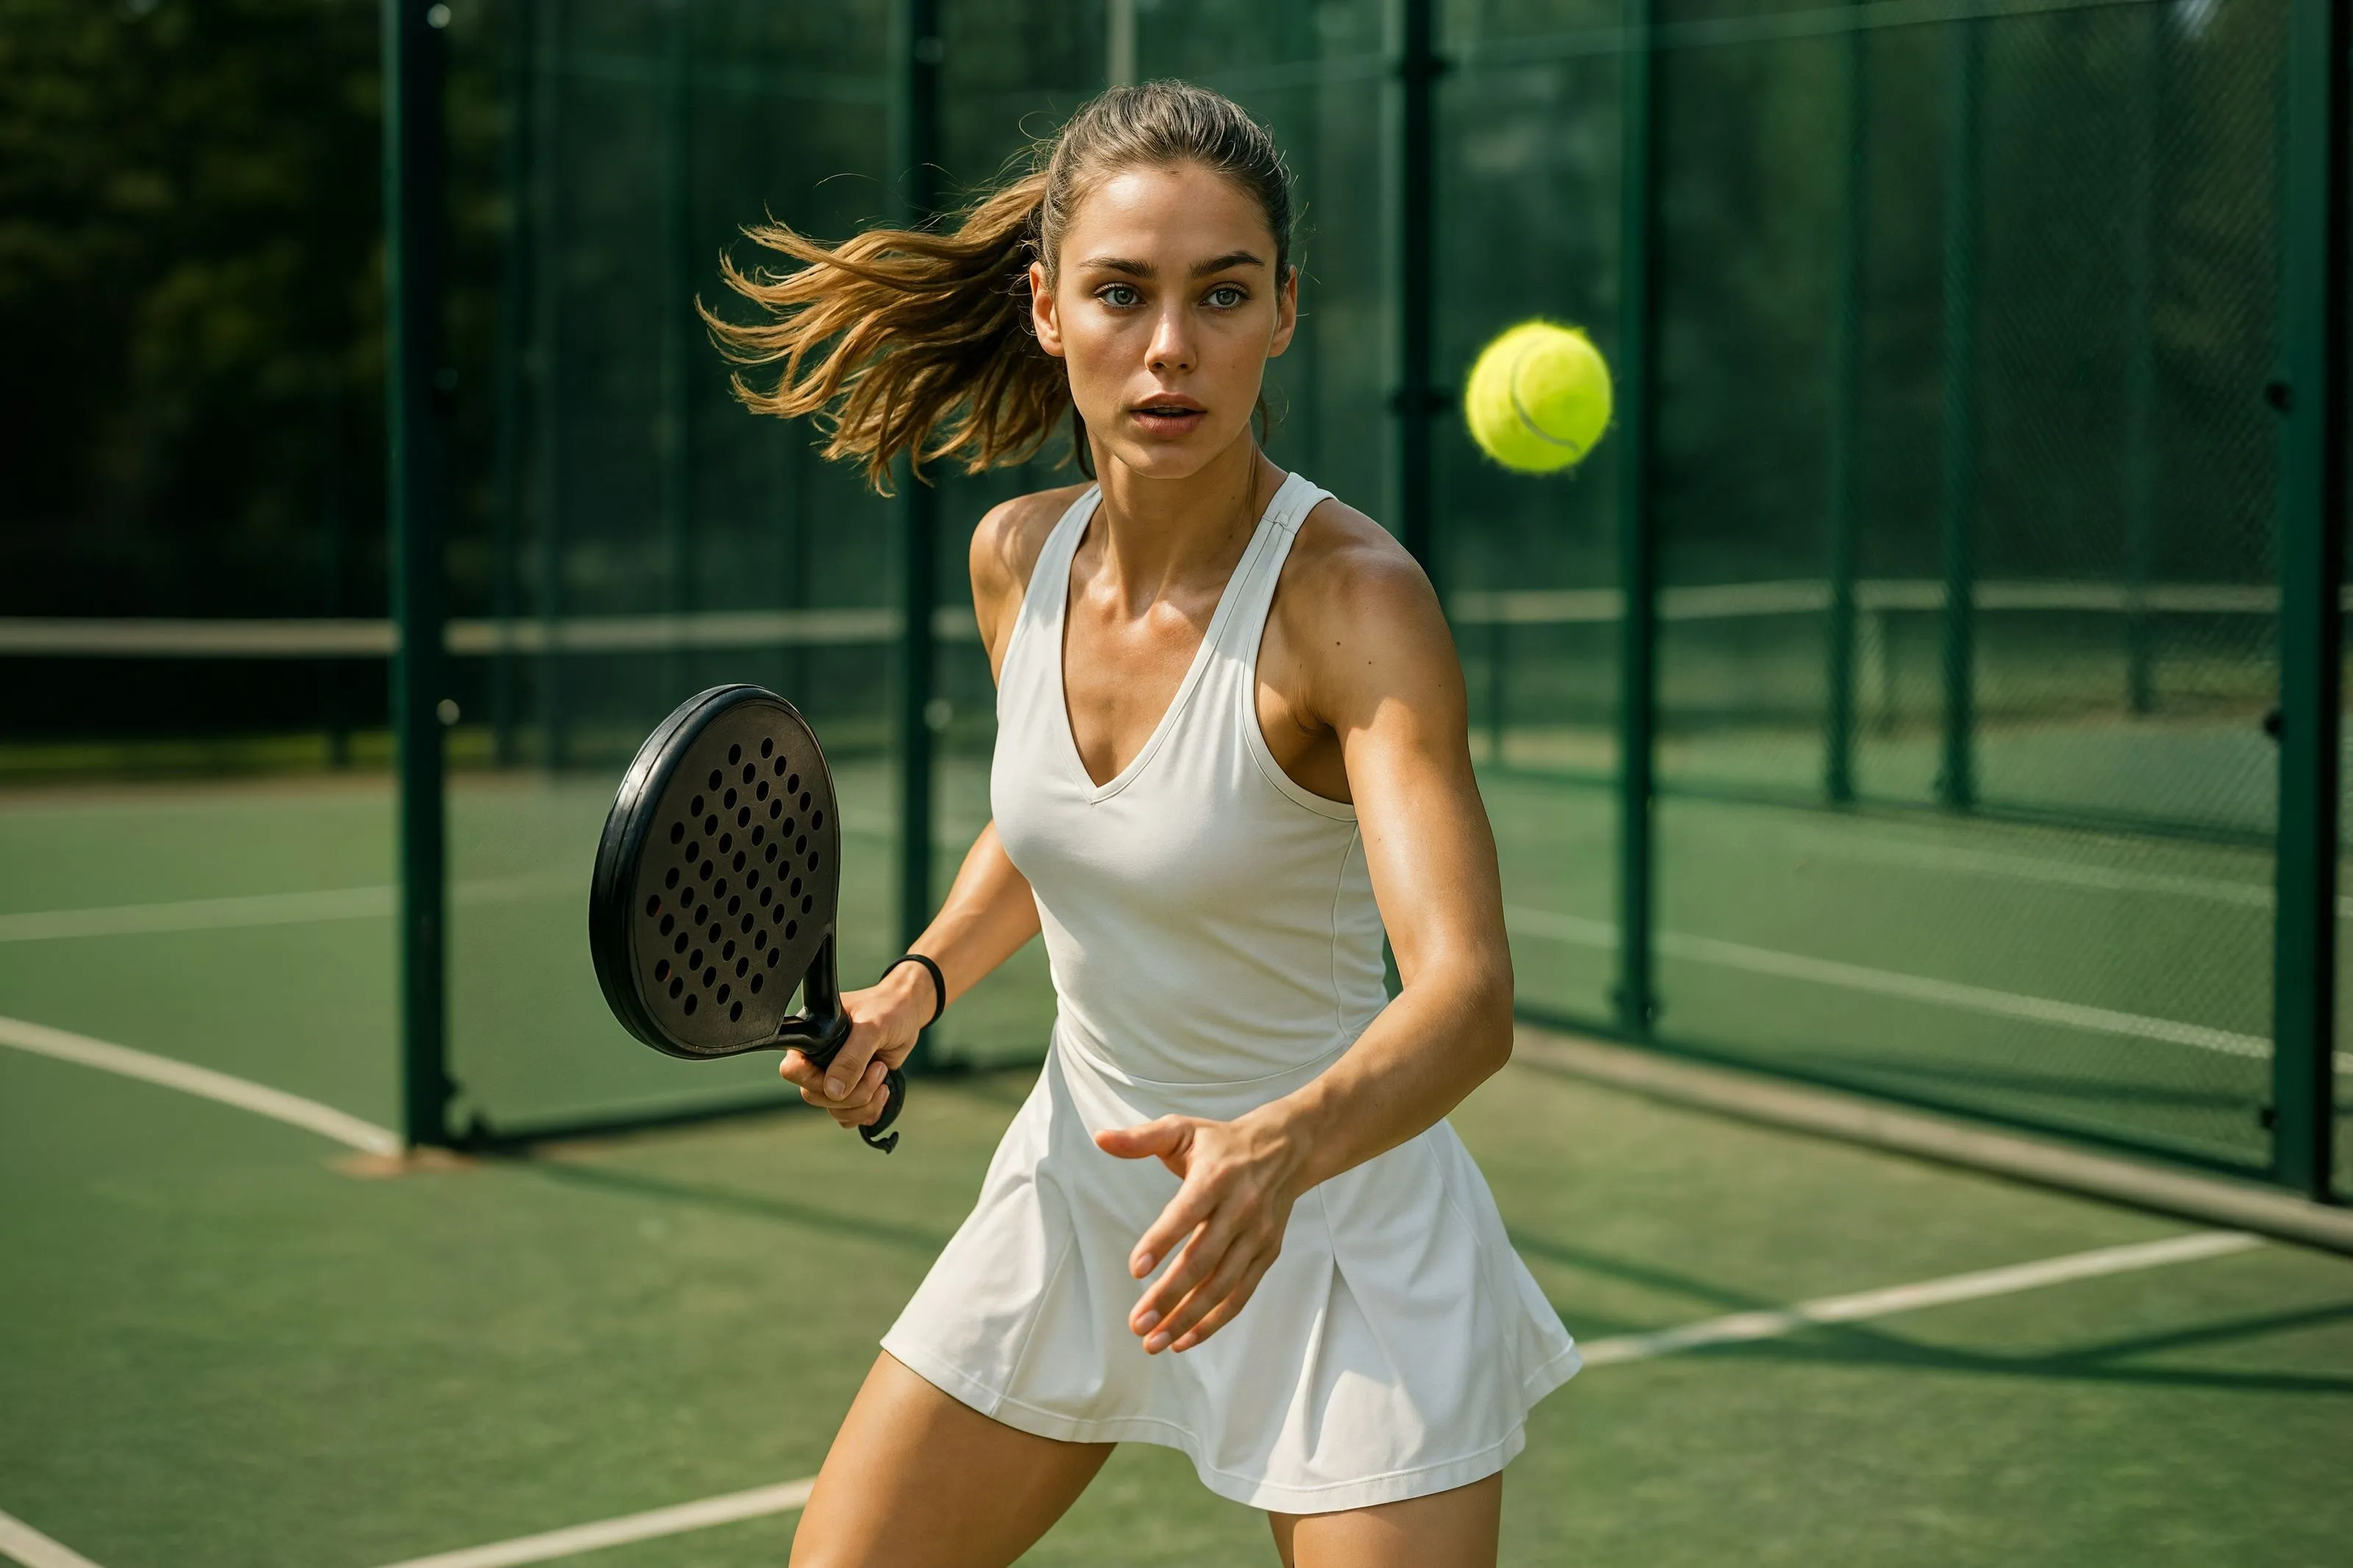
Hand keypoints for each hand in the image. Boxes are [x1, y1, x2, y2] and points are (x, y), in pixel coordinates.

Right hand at [778, 965, 927, 1131]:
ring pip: (835, 1110)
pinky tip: (884, 1090)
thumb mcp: (871, 1028)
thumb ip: (851, 1058)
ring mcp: (836, 1077)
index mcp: (813, 1039)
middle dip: (852, 1092)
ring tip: (883, 1075)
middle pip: (816, 1096)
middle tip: (878, 1069)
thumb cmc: (888, 1009)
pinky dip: (868, 1110)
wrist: (908, 1013)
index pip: (793, 1070)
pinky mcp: (853, 1089)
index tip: (842, 1075)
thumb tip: (833, 1090)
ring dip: (864, 1102)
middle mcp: (819, 1060)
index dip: (813, 1080)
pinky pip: (849, 1116)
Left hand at [1093, 1109, 1307, 1353]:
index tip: (1135, 1269)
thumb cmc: (1223, 1142)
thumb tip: (1101, 1138)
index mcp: (1216, 1177)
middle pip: (1203, 1259)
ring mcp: (1256, 1236)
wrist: (1285, 1150)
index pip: (1186, 1213)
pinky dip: (1214, 1321)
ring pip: (1221, 1286)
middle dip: (1169, 1295)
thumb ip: (1140, 1139)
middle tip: (1137, 1323)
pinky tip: (1184, 1338)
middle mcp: (1240, 1209)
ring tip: (1154, 1341)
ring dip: (1187, 1317)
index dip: (1161, 1241)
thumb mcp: (1182, 1130)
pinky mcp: (1266, 1254)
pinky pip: (1240, 1294)